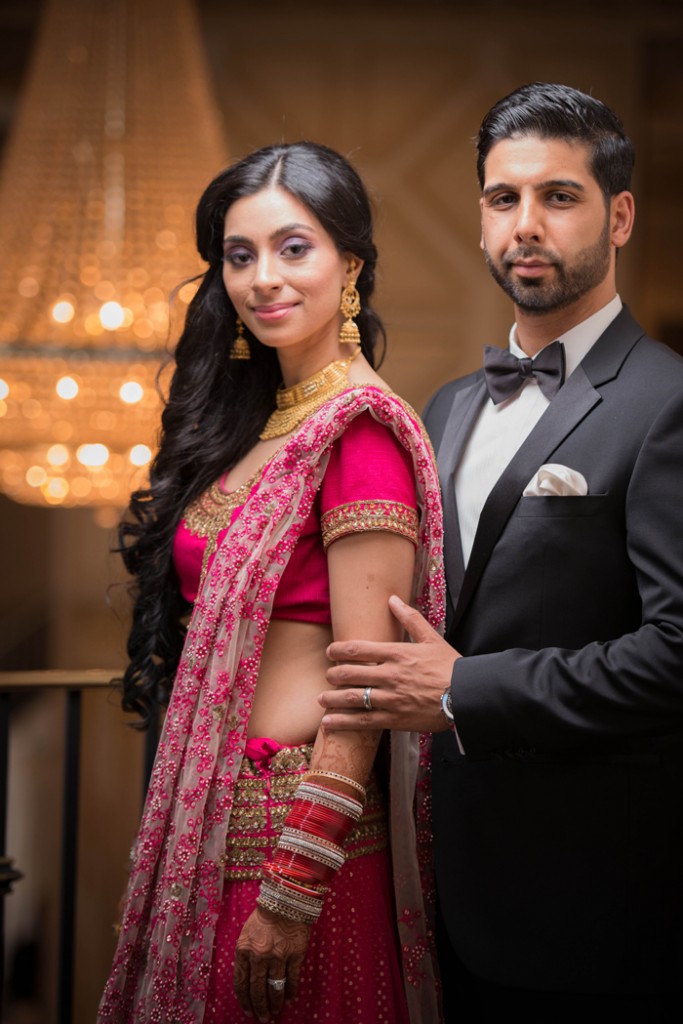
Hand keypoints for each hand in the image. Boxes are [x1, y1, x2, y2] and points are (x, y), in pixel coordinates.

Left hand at [234, 906, 309, 1020]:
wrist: (286, 900)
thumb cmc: (264, 917)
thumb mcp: (247, 934)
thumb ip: (245, 955)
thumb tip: (247, 981)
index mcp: (244, 949)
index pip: (240, 982)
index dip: (244, 1000)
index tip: (247, 1011)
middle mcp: (259, 955)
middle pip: (257, 989)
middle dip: (259, 1007)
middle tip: (262, 1018)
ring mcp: (278, 956)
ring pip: (275, 988)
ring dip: (274, 1003)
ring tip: (274, 1012)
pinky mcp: (295, 954)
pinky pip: (292, 979)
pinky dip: (291, 992)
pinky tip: (290, 999)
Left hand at [320, 595, 460, 732]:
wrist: (467, 696)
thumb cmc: (450, 666)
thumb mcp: (431, 638)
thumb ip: (410, 618)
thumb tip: (392, 599)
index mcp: (397, 653)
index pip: (358, 649)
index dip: (338, 650)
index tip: (330, 652)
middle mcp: (389, 675)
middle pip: (349, 673)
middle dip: (333, 674)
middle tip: (328, 675)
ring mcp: (390, 698)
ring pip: (352, 697)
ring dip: (332, 698)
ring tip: (322, 698)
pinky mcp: (394, 718)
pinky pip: (363, 722)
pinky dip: (343, 722)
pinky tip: (329, 722)